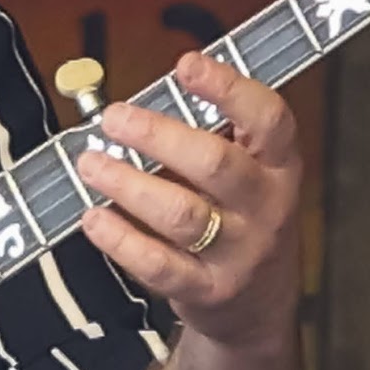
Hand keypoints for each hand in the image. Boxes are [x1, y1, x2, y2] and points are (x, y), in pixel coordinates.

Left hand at [74, 50, 302, 353]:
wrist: (258, 304)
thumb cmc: (240, 218)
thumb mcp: (246, 172)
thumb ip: (207, 137)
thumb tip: (138, 106)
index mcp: (278, 164)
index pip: (269, 119)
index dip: (229, 88)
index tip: (186, 65)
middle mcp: (266, 206)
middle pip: (215, 164)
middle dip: (158, 136)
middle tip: (114, 118)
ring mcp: (239, 251)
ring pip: (181, 213)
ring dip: (128, 184)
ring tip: (91, 163)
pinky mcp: (208, 290)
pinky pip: (159, 265)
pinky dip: (121, 240)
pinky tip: (94, 217)